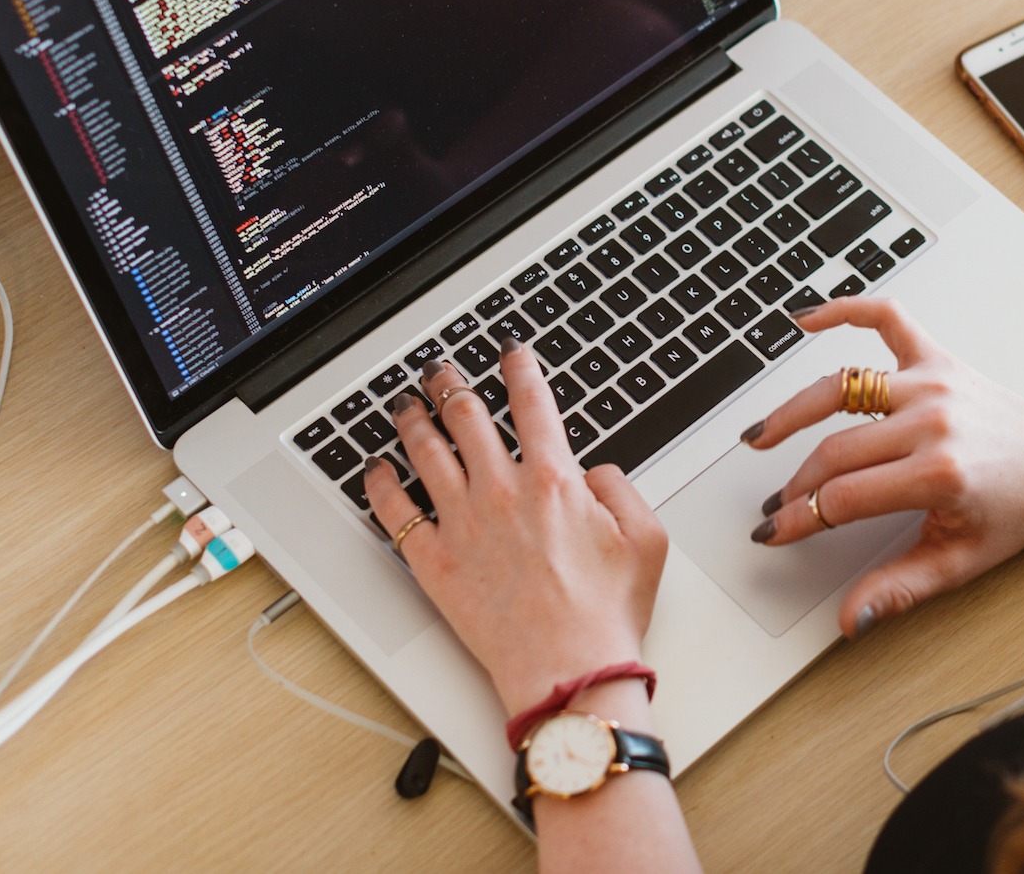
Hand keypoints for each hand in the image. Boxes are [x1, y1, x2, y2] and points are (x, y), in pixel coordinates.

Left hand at [363, 344, 668, 714]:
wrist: (569, 670)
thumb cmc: (607, 613)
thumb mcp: (647, 537)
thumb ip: (620, 487)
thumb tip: (592, 472)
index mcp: (554, 480)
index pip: (531, 403)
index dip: (519, 369)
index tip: (510, 352)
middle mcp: (501, 492)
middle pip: (466, 417)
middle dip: (449, 383)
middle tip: (439, 370)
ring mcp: (462, 525)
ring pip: (425, 452)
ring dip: (413, 419)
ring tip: (405, 403)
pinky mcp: (434, 563)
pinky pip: (395, 512)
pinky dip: (381, 483)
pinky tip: (376, 469)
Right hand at [744, 297, 1023, 636]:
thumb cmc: (1017, 508)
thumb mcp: (961, 561)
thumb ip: (899, 589)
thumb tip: (850, 620)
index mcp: (937, 474)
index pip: (843, 498)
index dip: (800, 521)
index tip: (775, 534)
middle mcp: (931, 422)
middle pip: (834, 451)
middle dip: (795, 486)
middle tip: (775, 508)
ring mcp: (931, 383)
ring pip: (840, 387)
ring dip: (792, 412)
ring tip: (761, 437)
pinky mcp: (936, 358)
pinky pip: (886, 320)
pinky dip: (844, 311)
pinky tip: (806, 320)